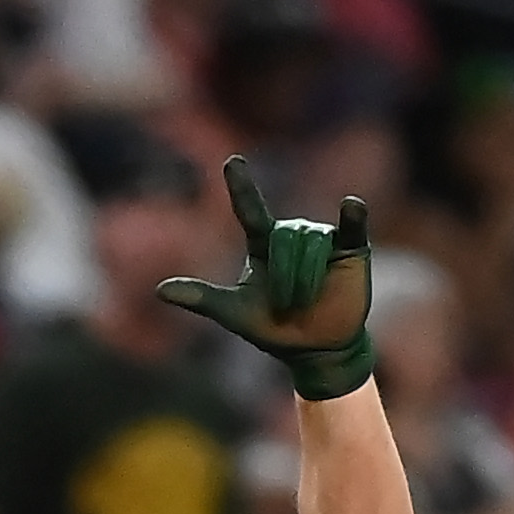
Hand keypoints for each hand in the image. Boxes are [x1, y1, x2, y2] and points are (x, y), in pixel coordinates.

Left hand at [156, 156, 377, 399]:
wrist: (316, 350)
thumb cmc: (274, 329)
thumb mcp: (235, 315)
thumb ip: (203, 299)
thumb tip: (159, 290)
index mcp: (262, 243)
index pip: (249, 209)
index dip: (242, 186)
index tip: (232, 162)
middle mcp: (291, 234)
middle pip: (285, 239)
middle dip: (287, 277)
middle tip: (290, 306)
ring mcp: (322, 238)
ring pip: (311, 243)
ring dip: (308, 278)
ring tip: (309, 301)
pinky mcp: (352, 248)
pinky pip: (352, 227)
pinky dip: (354, 217)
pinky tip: (351, 206)